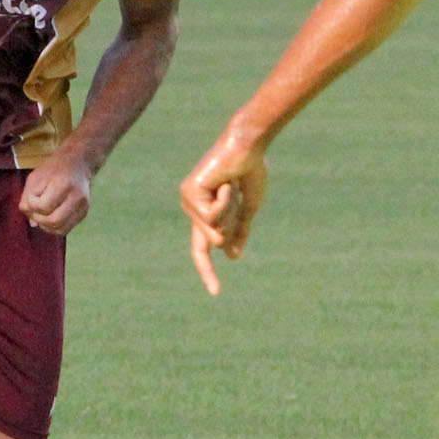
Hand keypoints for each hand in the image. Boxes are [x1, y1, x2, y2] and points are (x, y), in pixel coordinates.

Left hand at [19, 147, 92, 234]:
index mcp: (64, 184)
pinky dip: (54, 228)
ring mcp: (83, 207)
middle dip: (39, 219)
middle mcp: (77, 197)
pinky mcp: (84, 213)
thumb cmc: (53, 169)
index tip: (31, 197)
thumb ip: (28, 198)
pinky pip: (66, 229)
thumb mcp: (35, 177)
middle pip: (54, 220)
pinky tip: (48, 220)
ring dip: (46, 226)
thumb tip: (33, 223)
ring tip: (40, 217)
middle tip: (34, 212)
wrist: (78, 163)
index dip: (32, 205)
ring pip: (61, 228)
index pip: (44, 205)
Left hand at [181, 131, 268, 295]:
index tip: (215, 292)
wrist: (248, 146)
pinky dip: (225, 202)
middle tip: (237, 195)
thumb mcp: (248, 208)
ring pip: (213, 229)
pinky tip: (226, 182)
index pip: (202, 248)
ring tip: (231, 185)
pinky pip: (212, 215)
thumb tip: (232, 257)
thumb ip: (239, 231)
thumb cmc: (250, 171)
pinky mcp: (189, 192)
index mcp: (205, 213)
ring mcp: (188, 200)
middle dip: (232, 224)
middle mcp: (192, 208)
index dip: (207, 270)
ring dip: (230, 212)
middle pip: (213, 240)